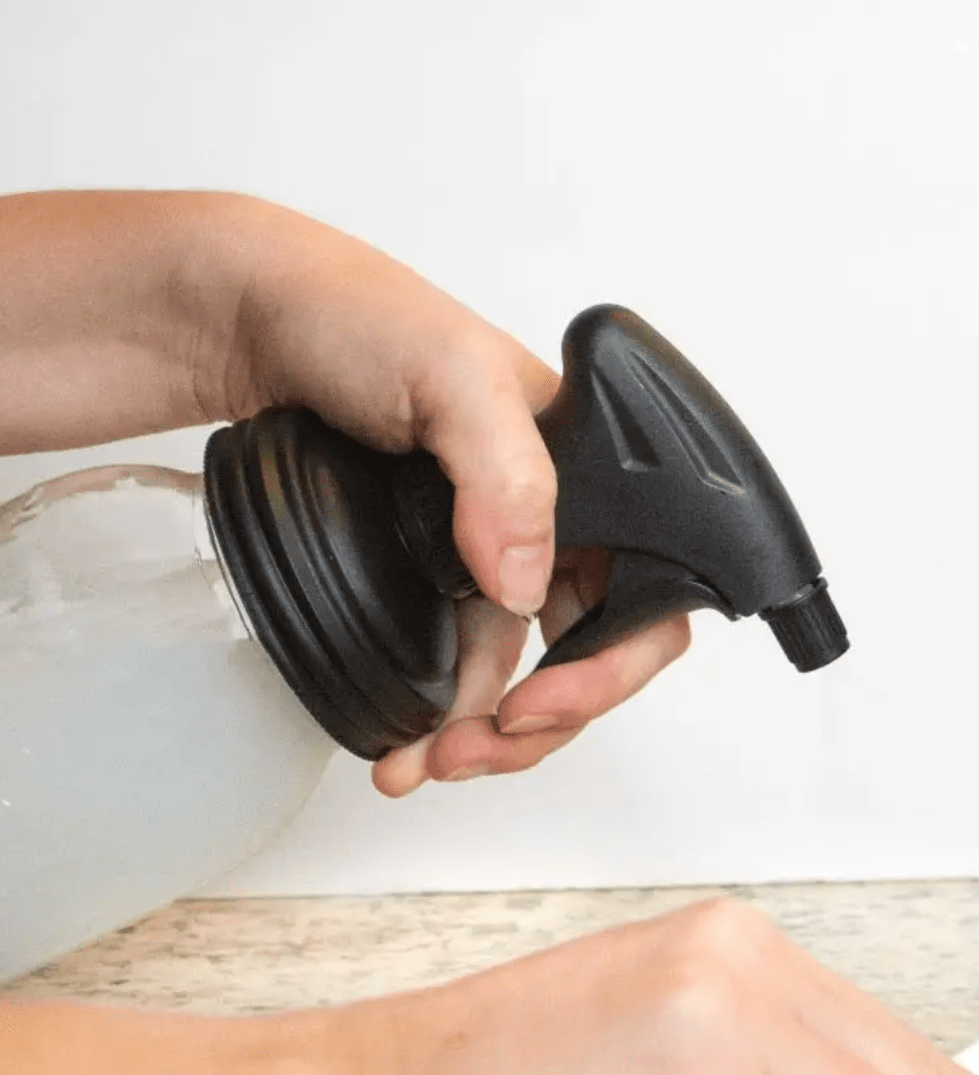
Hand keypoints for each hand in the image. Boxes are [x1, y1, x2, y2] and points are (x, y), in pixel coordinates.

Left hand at [0, 190, 688, 792]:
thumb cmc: (354, 311)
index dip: (607, 667)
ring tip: (426, 763)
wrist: (237, 318)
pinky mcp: (429, 578)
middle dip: (542, 721)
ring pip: (521, 676)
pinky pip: (458, 666)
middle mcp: (550, 521)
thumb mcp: (451, 371)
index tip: (539, 705)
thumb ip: (508, 474)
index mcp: (589, 473)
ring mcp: (486, 554)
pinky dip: (441, 715)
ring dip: (487, 735)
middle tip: (475, 750)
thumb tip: (526, 579)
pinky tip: (405, 741)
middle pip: (590, 655)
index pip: (645, 596)